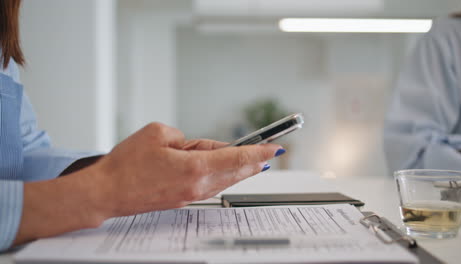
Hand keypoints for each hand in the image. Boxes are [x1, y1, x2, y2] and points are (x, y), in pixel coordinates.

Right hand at [14, 123, 281, 246]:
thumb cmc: (127, 165)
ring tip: (252, 161)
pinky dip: (222, 176)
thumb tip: (193, 145)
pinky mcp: (182, 199)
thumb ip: (184, 136)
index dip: (258, 151)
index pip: (237, 157)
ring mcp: (190, 194)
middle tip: (269, 154)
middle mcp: (197, 184)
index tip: (274, 148)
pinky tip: (223, 170)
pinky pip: (210, 185)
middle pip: (235, 171)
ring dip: (239, 170)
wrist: (108, 192)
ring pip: (224, 180)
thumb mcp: (157, 133)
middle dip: (254, 161)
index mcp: (194, 166)